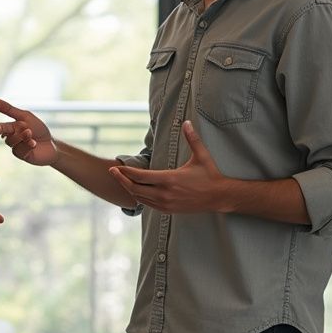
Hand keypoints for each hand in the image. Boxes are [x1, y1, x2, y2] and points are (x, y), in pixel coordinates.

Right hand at [0, 97, 58, 166]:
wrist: (52, 144)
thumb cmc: (39, 129)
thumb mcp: (25, 117)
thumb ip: (9, 110)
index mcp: (11, 127)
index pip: (2, 126)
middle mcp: (11, 137)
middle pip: (3, 133)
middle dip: (0, 130)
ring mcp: (16, 147)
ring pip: (11, 141)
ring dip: (21, 136)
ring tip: (30, 133)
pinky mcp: (21, 155)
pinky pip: (19, 150)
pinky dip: (27, 145)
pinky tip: (34, 143)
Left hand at [108, 121, 225, 213]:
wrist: (219, 197)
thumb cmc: (210, 176)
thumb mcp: (201, 156)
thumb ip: (192, 139)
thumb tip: (187, 122)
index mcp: (170, 180)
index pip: (140, 176)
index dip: (126, 172)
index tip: (116, 167)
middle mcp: (165, 194)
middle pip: (135, 188)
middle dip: (121, 180)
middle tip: (112, 172)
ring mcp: (166, 204)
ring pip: (140, 198)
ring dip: (129, 189)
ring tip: (121, 179)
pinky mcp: (168, 210)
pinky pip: (148, 204)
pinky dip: (138, 197)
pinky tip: (135, 190)